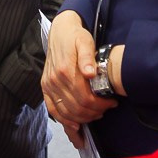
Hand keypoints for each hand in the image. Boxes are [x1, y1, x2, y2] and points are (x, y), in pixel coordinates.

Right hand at [41, 11, 117, 142]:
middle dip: (95, 112)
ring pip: (66, 113)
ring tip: (96, 114)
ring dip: (83, 118)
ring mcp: (48, 85)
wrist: (59, 32)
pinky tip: (75, 126)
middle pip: (77, 108)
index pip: (85, 98)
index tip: (112, 102)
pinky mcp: (45, 87)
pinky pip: (53, 110)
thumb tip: (90, 72)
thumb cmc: (75, 36)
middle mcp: (55, 80)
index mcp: (66, 70)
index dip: (101, 105)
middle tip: (106, 108)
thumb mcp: (85, 41)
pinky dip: (64, 121)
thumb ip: (87, 57)